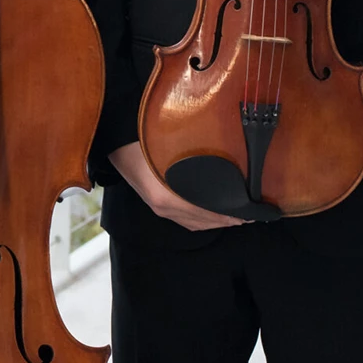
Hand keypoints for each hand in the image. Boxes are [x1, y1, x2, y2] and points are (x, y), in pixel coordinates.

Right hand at [108, 142, 245, 232]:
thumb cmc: (140, 139)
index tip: (249, 211)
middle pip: (202, 221)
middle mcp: (163, 207)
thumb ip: (194, 158)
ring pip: (194, 223)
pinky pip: (185, 220)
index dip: (229, 213)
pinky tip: (211, 215)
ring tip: (236, 216)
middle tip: (249, 215)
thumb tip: (226, 155)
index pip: (206, 212)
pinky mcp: (156, 204)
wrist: (113, 139)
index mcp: (165, 197)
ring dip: (215, 221)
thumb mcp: (168, 147)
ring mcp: (159, 207)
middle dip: (226, 219)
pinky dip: (202, 220)